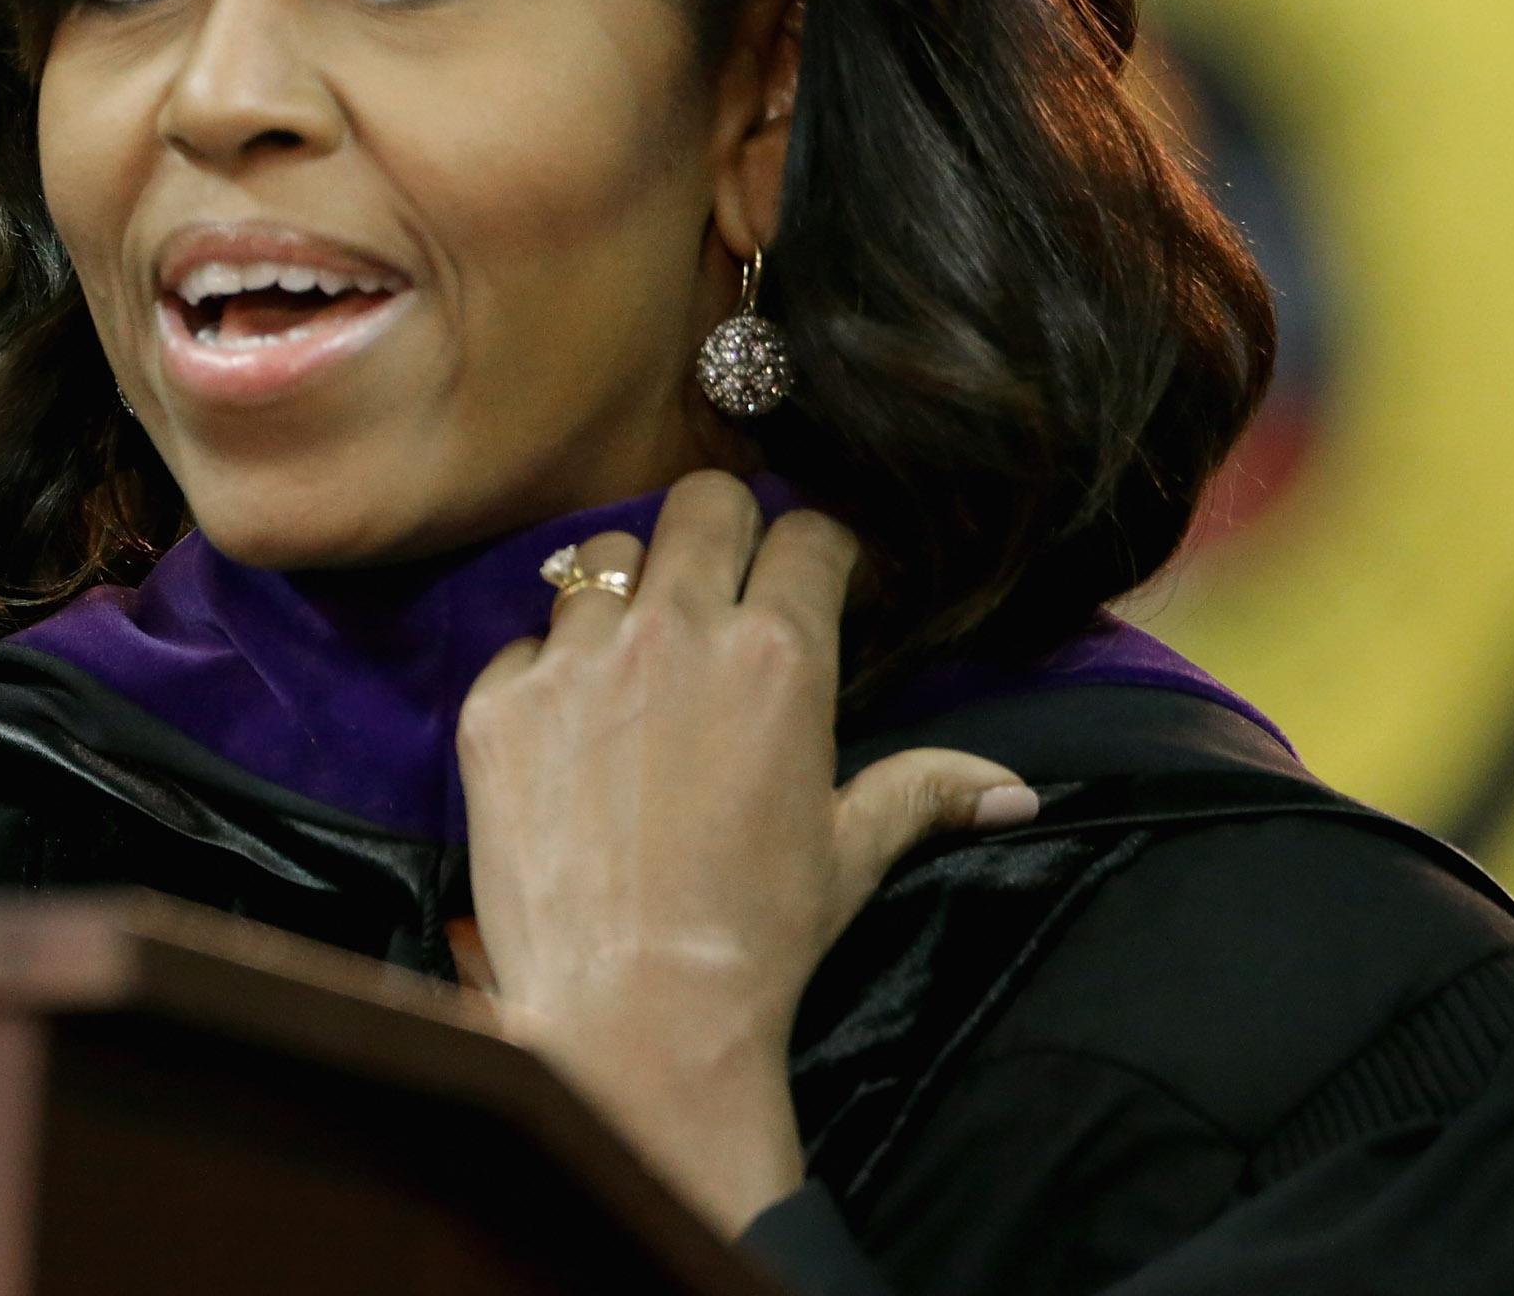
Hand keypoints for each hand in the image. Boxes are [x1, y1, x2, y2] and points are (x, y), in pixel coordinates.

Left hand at [454, 471, 1035, 1236]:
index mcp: (780, 655)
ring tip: (635, 655)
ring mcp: (575, 660)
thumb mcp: (848, 855)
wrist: (631, 1012)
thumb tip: (1015, 790)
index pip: (807, 533)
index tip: (810, 574)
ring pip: (602, 557)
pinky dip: (545, 670)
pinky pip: (522, 641)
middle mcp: (676, 631)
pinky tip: (566, 727)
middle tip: (722, 581)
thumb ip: (924, 793)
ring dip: (626, 593)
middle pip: (701, 502)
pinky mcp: (498, 701)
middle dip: (721, 529)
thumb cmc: (757, 936)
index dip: (815, 549)